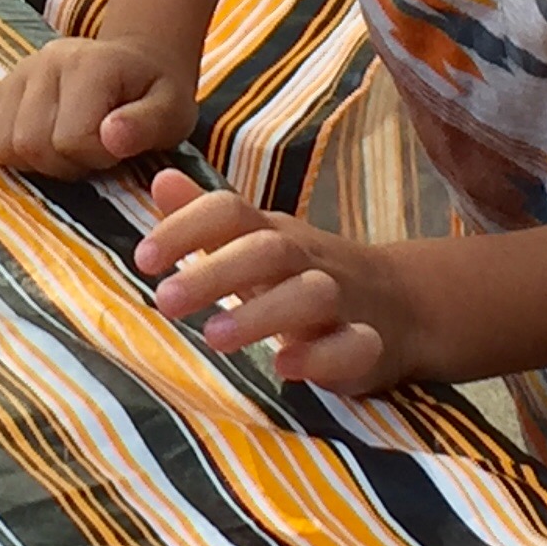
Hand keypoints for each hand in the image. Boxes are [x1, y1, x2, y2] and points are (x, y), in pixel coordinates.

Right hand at [0, 34, 196, 178]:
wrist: (135, 61)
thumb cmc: (156, 94)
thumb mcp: (173, 111)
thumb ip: (147, 125)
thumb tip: (110, 137)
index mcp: (89, 66)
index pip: (70, 138)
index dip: (95, 158)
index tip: (115, 151)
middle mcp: (45, 63)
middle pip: (28, 143)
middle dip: (62, 165)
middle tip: (89, 155)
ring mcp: (17, 73)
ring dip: (32, 162)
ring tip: (64, 149)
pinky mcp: (1, 88)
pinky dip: (2, 153)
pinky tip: (35, 147)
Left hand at [135, 169, 415, 394]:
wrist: (403, 303)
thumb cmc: (306, 272)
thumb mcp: (258, 240)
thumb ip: (208, 218)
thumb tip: (160, 179)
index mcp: (273, 234)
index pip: (231, 212)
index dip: (187, 228)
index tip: (143, 258)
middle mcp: (307, 260)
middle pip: (268, 251)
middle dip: (215, 272)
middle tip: (164, 300)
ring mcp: (343, 301)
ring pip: (311, 295)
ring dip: (262, 313)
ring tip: (215, 337)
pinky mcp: (369, 345)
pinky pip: (355, 345)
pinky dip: (322, 355)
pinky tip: (285, 366)